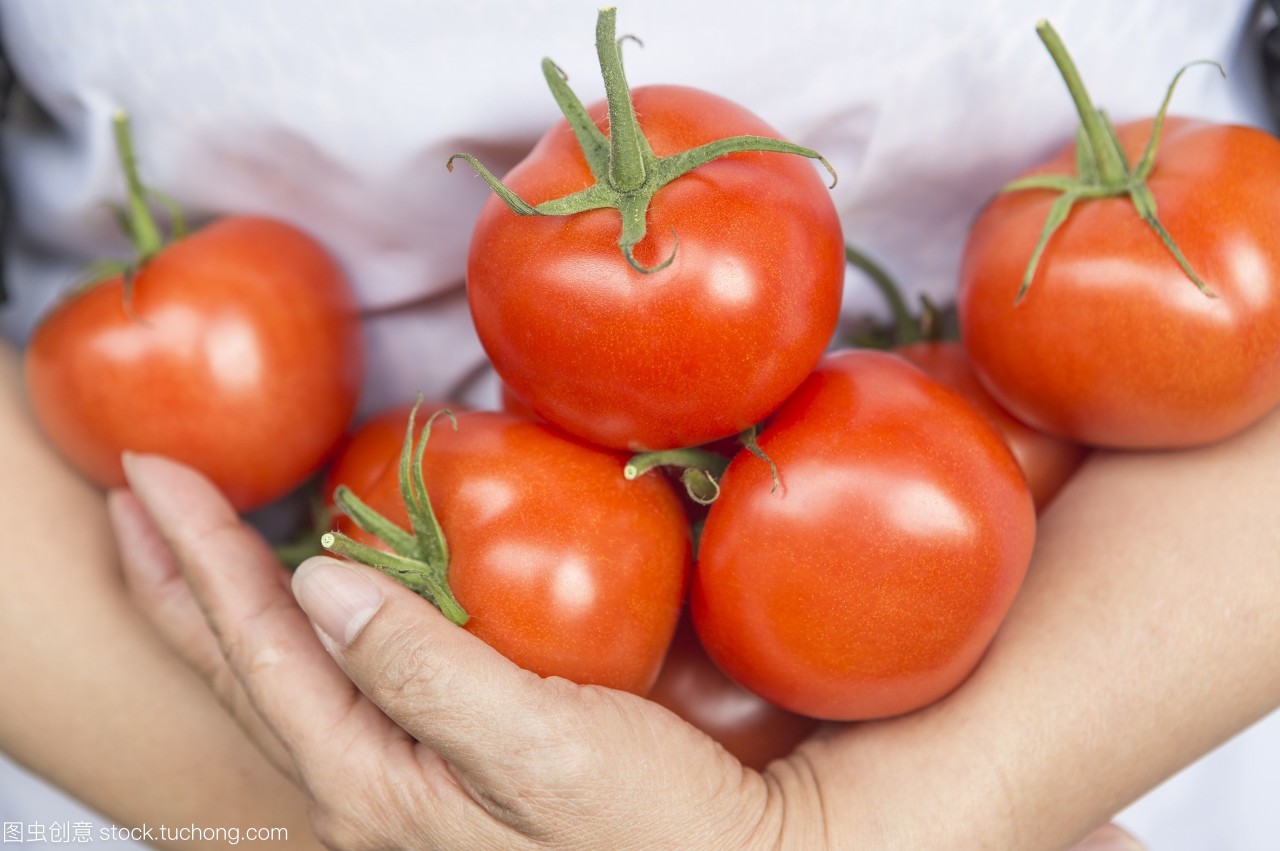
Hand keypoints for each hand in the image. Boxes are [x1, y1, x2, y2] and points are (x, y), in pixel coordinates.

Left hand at [109, 453, 785, 848]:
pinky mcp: (443, 759)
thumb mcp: (543, 750)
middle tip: (136, 498)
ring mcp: (402, 779)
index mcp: (377, 787)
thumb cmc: (657, 822)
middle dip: (179, 581)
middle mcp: (369, 791)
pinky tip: (306, 599)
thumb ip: (427, 671)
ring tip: (186, 545)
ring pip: (282, 681)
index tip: (157, 477)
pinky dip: (298, 630)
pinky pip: (338, 686)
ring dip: (225, 604)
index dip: (202, 560)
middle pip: (245, 672)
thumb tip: (320, 580)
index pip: (261, 656)